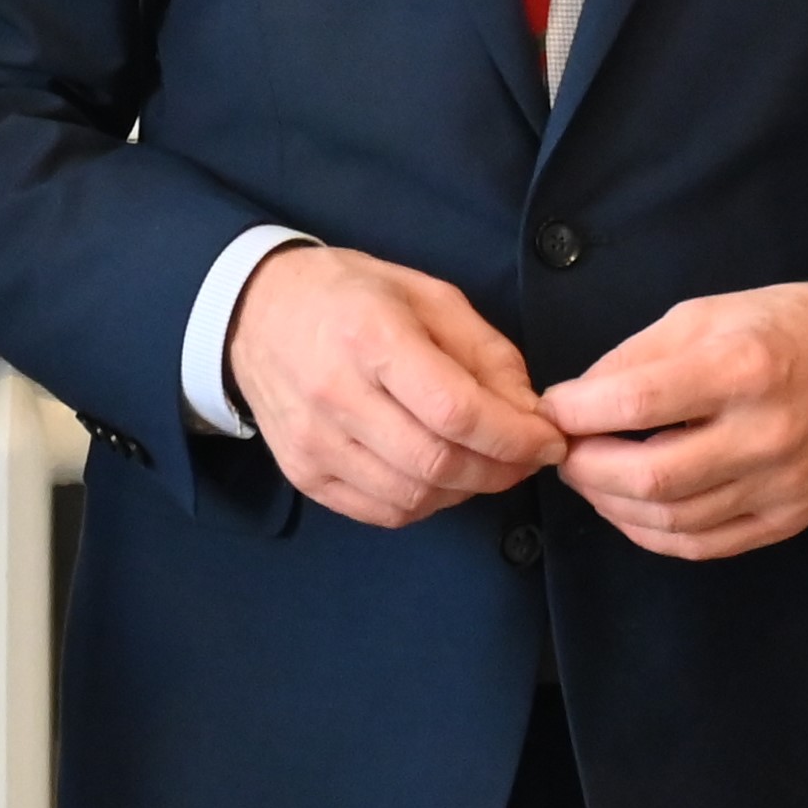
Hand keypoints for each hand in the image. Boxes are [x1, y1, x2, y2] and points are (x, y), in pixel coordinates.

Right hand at [223, 246, 564, 530]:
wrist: (257, 313)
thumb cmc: (350, 296)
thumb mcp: (427, 295)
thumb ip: (485, 352)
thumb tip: (529, 413)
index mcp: (371, 337)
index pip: (455, 411)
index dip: (515, 437)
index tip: (550, 440)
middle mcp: (336, 395)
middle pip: (438, 463)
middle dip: (501, 470)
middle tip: (528, 458)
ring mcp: (313, 443)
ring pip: (413, 497)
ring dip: (466, 490)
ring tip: (486, 463)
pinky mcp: (303, 474)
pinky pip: (382, 512)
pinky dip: (425, 503)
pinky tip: (439, 476)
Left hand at [539, 280, 807, 562]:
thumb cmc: (782, 325)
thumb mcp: (704, 313)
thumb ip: (636, 358)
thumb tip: (575, 401)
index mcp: (741, 367)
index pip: (637, 403)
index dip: (577, 412)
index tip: (552, 409)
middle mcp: (765, 434)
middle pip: (650, 477)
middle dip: (586, 469)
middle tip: (563, 451)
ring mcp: (781, 485)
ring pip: (671, 520)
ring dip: (612, 504)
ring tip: (591, 476)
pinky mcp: (788, 518)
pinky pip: (703, 544)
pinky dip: (652, 533)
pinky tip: (631, 507)